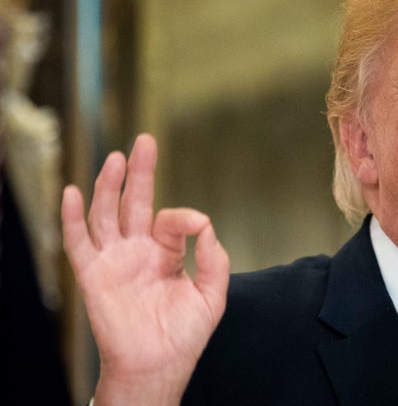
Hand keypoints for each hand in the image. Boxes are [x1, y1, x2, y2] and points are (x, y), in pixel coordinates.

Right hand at [62, 134, 229, 404]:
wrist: (160, 365)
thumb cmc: (185, 334)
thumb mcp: (212, 295)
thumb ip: (215, 260)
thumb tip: (208, 225)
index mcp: (166, 253)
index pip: (172, 220)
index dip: (185, 216)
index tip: (199, 225)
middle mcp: (138, 250)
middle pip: (135, 203)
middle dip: (140, 173)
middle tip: (144, 141)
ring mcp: (115, 260)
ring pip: (106, 215)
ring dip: (109, 186)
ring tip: (116, 158)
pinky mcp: (94, 275)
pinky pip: (78, 244)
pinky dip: (72, 218)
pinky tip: (72, 192)